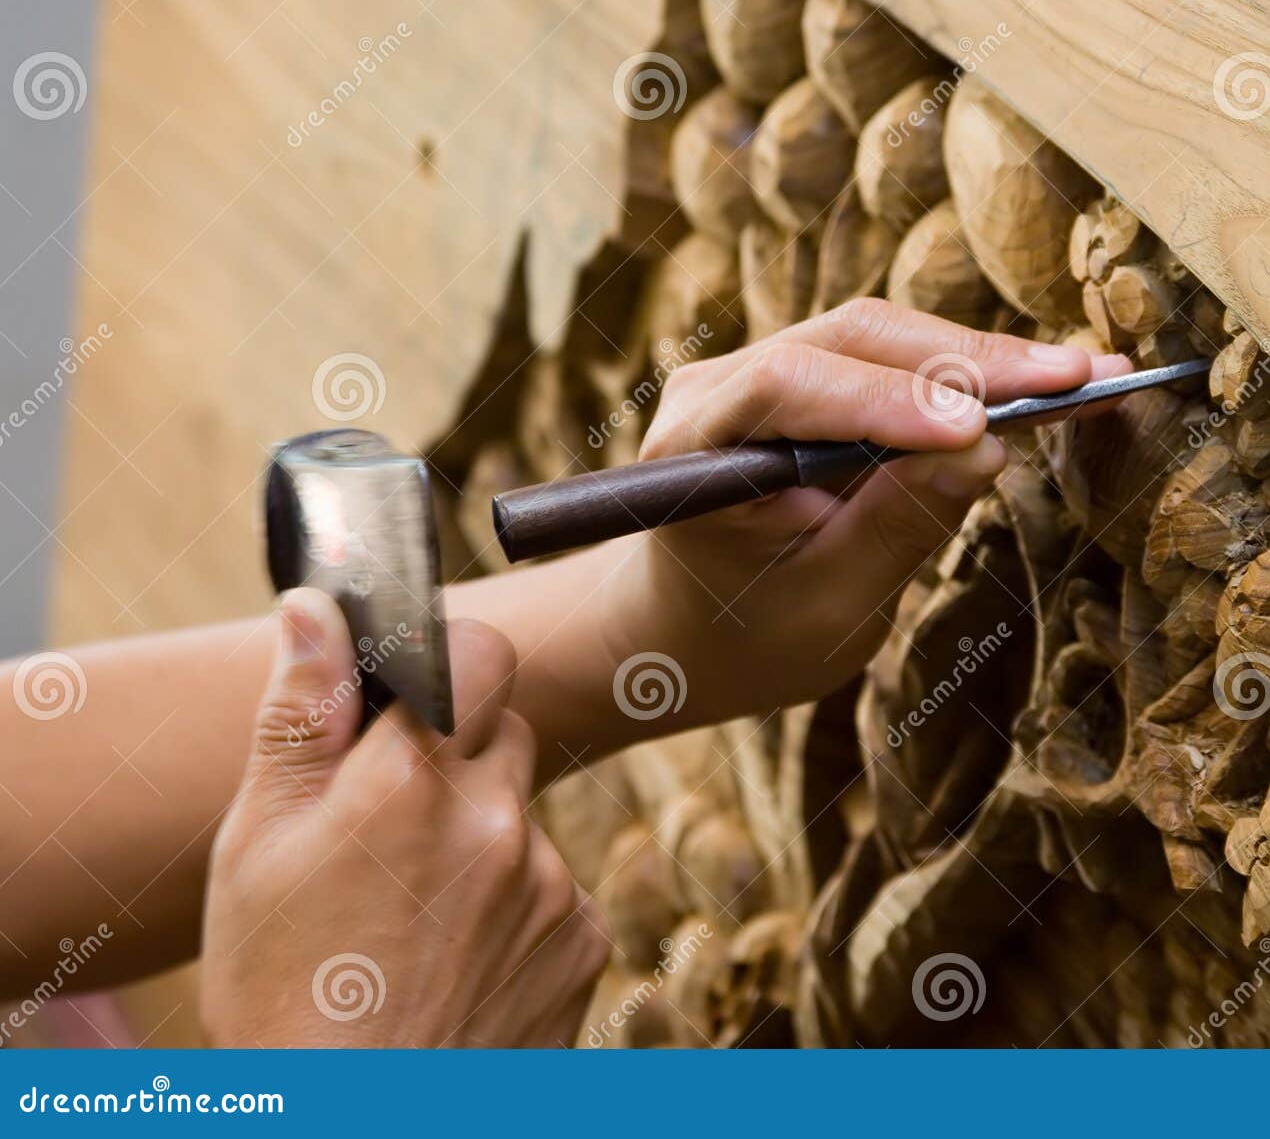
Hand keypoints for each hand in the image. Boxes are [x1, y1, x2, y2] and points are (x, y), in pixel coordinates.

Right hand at [200, 589, 609, 1046]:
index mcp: (411, 784)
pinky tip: (457, 955)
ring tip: (412, 915)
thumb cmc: (284, 990)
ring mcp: (551, 884)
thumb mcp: (258, 847)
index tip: (416, 699)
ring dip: (482, 839)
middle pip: (504, 733)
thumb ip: (299, 716)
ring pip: (523, 815)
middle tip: (390, 827)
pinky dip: (516, 903)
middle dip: (455, 757)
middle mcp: (500, 822)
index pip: (481, 653)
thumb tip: (314, 608)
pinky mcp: (584, 939)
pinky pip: (554, 885)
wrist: (359, 1123)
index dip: (450, 665)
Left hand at [617, 298, 1131, 721]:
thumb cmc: (748, 637)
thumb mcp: (828, 607)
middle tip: (1078, 379)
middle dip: (967, 362)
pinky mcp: (805, 376)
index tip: (980, 429)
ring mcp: (757, 371)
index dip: (888, 400)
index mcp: (694, 452)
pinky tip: (1039, 381)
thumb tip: (985, 451)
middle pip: (849, 341)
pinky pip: (889, 358)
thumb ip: (896, 527)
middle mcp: (715, 388)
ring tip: (1082, 378)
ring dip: (981, 358)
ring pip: (879, 337)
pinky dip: (965, 373)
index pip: (788, 389)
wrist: (692, 634)